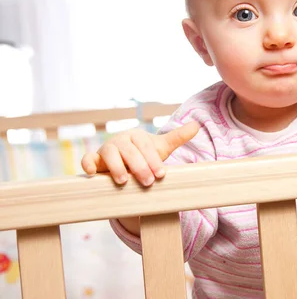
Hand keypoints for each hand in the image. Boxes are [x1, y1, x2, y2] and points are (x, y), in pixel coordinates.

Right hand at [81, 121, 199, 185]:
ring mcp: (106, 149)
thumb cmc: (145, 156)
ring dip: (116, 166)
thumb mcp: (161, 147)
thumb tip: (196, 125)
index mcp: (138, 136)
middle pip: (130, 151)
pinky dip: (88, 164)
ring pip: (109, 153)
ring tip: (124, 181)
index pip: (146, 146)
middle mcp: (122, 140)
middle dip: (139, 166)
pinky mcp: (94, 159)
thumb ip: (177, 137)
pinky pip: (87, 159)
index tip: (162, 174)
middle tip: (148, 181)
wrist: (126, 164)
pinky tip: (93, 173)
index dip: (154, 160)